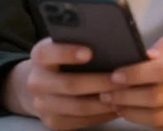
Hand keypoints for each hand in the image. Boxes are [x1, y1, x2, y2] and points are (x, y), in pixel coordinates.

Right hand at [1, 38, 119, 129]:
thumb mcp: (68, 44)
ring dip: (104, 102)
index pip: (47, 53)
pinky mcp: (52, 122)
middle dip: (99, 82)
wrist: (44, 82)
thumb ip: (83, 41)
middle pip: (69, 84)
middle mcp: (36, 81)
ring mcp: (42, 104)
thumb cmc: (66, 58)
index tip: (89, 52)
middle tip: (122, 79)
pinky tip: (117, 107)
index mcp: (39, 56)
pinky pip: (80, 122)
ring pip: (77, 107)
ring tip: (126, 94)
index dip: (67, 53)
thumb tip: (114, 41)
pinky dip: (101, 115)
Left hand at [103, 36, 162, 129]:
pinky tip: (134, 113)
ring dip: (131, 113)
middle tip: (106, 93)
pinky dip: (145, 123)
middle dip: (126, 97)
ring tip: (115, 104)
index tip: (115, 76)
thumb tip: (144, 56)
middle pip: (157, 98)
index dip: (135, 74)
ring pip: (158, 119)